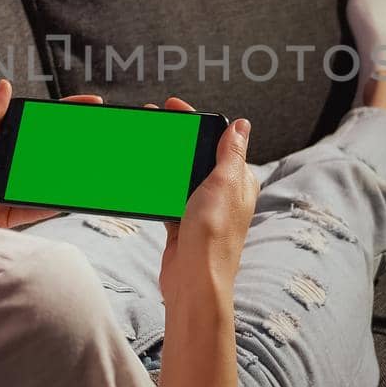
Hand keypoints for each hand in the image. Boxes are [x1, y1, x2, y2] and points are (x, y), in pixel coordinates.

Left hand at [0, 79, 102, 227]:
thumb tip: (6, 87)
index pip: (30, 121)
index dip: (59, 114)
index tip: (89, 106)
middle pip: (44, 150)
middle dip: (73, 142)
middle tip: (104, 135)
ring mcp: (3, 190)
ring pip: (45, 178)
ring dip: (70, 171)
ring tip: (98, 161)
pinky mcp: (2, 217)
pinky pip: (35, 208)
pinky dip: (55, 201)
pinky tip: (76, 193)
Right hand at [153, 97, 255, 314]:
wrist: (194, 280)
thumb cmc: (214, 234)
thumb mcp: (224, 183)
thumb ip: (231, 152)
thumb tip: (242, 125)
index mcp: (239, 180)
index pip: (220, 140)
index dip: (196, 121)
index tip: (173, 106)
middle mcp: (224, 194)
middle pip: (199, 156)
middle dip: (177, 138)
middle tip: (154, 121)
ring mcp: (203, 210)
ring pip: (182, 176)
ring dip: (166, 161)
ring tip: (145, 143)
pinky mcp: (183, 224)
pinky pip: (169, 198)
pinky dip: (157, 187)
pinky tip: (143, 176)